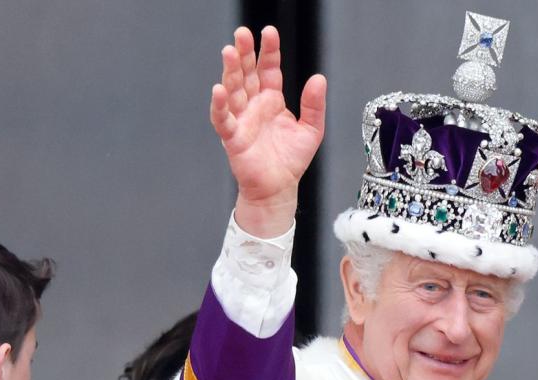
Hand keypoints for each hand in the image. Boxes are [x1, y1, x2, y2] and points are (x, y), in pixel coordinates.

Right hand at [211, 26, 326, 237]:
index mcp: (272, 100)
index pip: (268, 69)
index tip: (268, 32)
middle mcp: (254, 106)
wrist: (279, 189)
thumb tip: (318, 78)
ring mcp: (242, 120)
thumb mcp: (312, 129)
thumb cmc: (291, 161)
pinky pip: (223, 119)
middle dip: (244, 53)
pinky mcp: (233, 138)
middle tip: (242, 33)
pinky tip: (219, 91)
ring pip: (233, 91)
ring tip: (230, 52)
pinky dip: (220, 106)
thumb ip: (314, 104)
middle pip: (247, 74)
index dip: (268, 51)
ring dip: (230, 72)